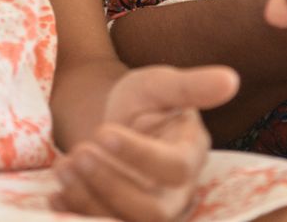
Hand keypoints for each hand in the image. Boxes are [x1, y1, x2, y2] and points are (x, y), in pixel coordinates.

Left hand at [50, 65, 236, 221]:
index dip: (140, 155)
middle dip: (110, 184)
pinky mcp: (122, 219)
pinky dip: (76, 213)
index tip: (104, 131)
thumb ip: (192, 85)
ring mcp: (149, 211)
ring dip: (89, 199)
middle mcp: (176, 194)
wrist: (118, 120)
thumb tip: (230, 79)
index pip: (174, 168)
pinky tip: (56, 194)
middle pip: (152, 211)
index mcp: (191, 156)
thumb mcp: (161, 84)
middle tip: (78, 152)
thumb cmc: (145, 99)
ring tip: (63, 165)